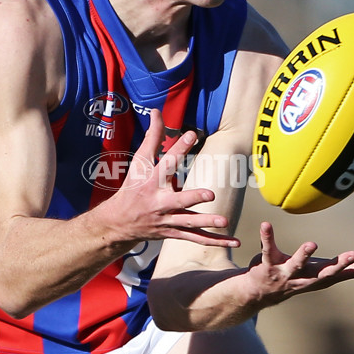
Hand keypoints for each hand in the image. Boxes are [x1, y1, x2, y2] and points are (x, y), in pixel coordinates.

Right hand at [107, 110, 240, 247]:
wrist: (119, 223)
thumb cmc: (132, 187)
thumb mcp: (139, 162)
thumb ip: (152, 137)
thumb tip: (156, 111)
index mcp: (151, 181)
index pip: (165, 163)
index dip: (178, 148)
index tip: (191, 134)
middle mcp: (159, 202)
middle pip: (177, 200)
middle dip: (192, 198)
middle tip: (210, 194)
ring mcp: (166, 219)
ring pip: (188, 222)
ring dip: (206, 222)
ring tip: (224, 221)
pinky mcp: (173, 232)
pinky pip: (195, 238)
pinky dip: (214, 241)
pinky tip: (233, 242)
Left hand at [246, 221, 353, 305]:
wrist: (261, 294)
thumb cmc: (298, 277)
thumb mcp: (324, 271)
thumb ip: (348, 265)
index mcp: (323, 276)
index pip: (350, 272)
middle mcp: (307, 278)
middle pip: (327, 273)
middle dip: (341, 264)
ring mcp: (287, 274)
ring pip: (297, 265)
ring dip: (304, 254)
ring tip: (312, 243)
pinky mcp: (268, 267)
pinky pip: (267, 250)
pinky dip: (267, 237)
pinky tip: (266, 224)